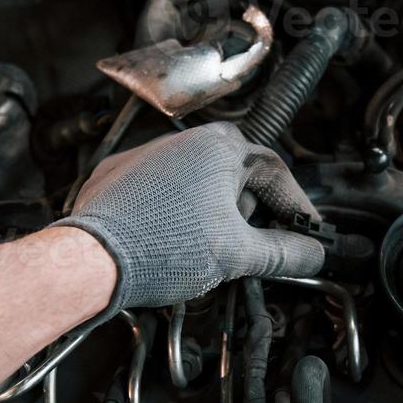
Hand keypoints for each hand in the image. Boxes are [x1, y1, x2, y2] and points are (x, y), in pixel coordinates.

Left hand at [60, 122, 325, 309]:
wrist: (92, 260)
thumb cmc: (161, 247)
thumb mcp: (239, 255)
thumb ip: (284, 252)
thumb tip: (310, 253)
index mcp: (220, 147)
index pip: (275, 174)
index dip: (295, 208)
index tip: (306, 232)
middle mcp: (183, 141)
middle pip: (237, 180)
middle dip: (246, 216)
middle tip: (248, 250)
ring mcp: (147, 157)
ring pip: (199, 187)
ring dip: (210, 217)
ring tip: (201, 253)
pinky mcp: (119, 178)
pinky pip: (162, 194)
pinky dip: (173, 216)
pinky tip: (170, 244)